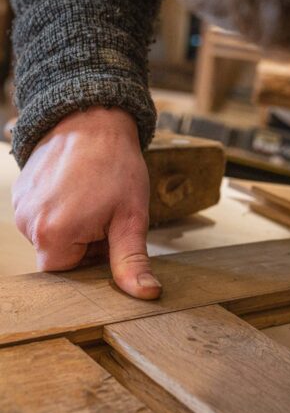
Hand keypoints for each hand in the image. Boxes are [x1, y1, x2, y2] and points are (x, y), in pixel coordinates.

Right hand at [13, 107, 160, 298]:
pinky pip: (43, 215)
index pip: (68, 275)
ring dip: (75, 227)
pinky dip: (63, 211)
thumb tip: (145, 293)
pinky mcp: (22, 191)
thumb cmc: (115, 164)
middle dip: (86, 245)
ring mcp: (21, 204)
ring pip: (52, 235)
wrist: (94, 119)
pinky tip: (80, 190)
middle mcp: (28, 222)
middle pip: (59, 256)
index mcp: (52, 234)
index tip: (109, 238)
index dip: (93, 261)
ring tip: (93, 199)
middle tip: (106, 216)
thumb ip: (132, 260)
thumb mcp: (131, 217)